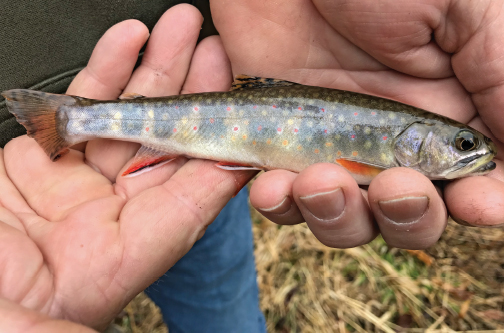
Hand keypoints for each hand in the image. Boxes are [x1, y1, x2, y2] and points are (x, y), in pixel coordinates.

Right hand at [0, 5, 252, 330]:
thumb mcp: (17, 328)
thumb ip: (51, 331)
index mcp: (116, 262)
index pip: (187, 204)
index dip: (220, 160)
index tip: (246, 120)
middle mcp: (108, 221)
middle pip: (167, 149)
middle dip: (195, 97)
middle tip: (218, 56)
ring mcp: (75, 187)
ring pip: (130, 118)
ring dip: (156, 71)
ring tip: (180, 30)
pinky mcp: (39, 163)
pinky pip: (82, 108)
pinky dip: (105, 72)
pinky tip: (126, 41)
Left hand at [211, 0, 503, 247]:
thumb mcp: (466, 7)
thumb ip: (503, 77)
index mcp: (451, 104)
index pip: (481, 177)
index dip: (485, 202)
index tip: (475, 202)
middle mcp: (395, 136)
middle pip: (413, 212)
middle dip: (408, 215)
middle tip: (393, 186)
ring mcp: (334, 143)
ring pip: (348, 217)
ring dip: (338, 216)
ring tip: (317, 179)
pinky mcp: (281, 142)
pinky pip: (284, 198)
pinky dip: (280, 204)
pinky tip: (272, 182)